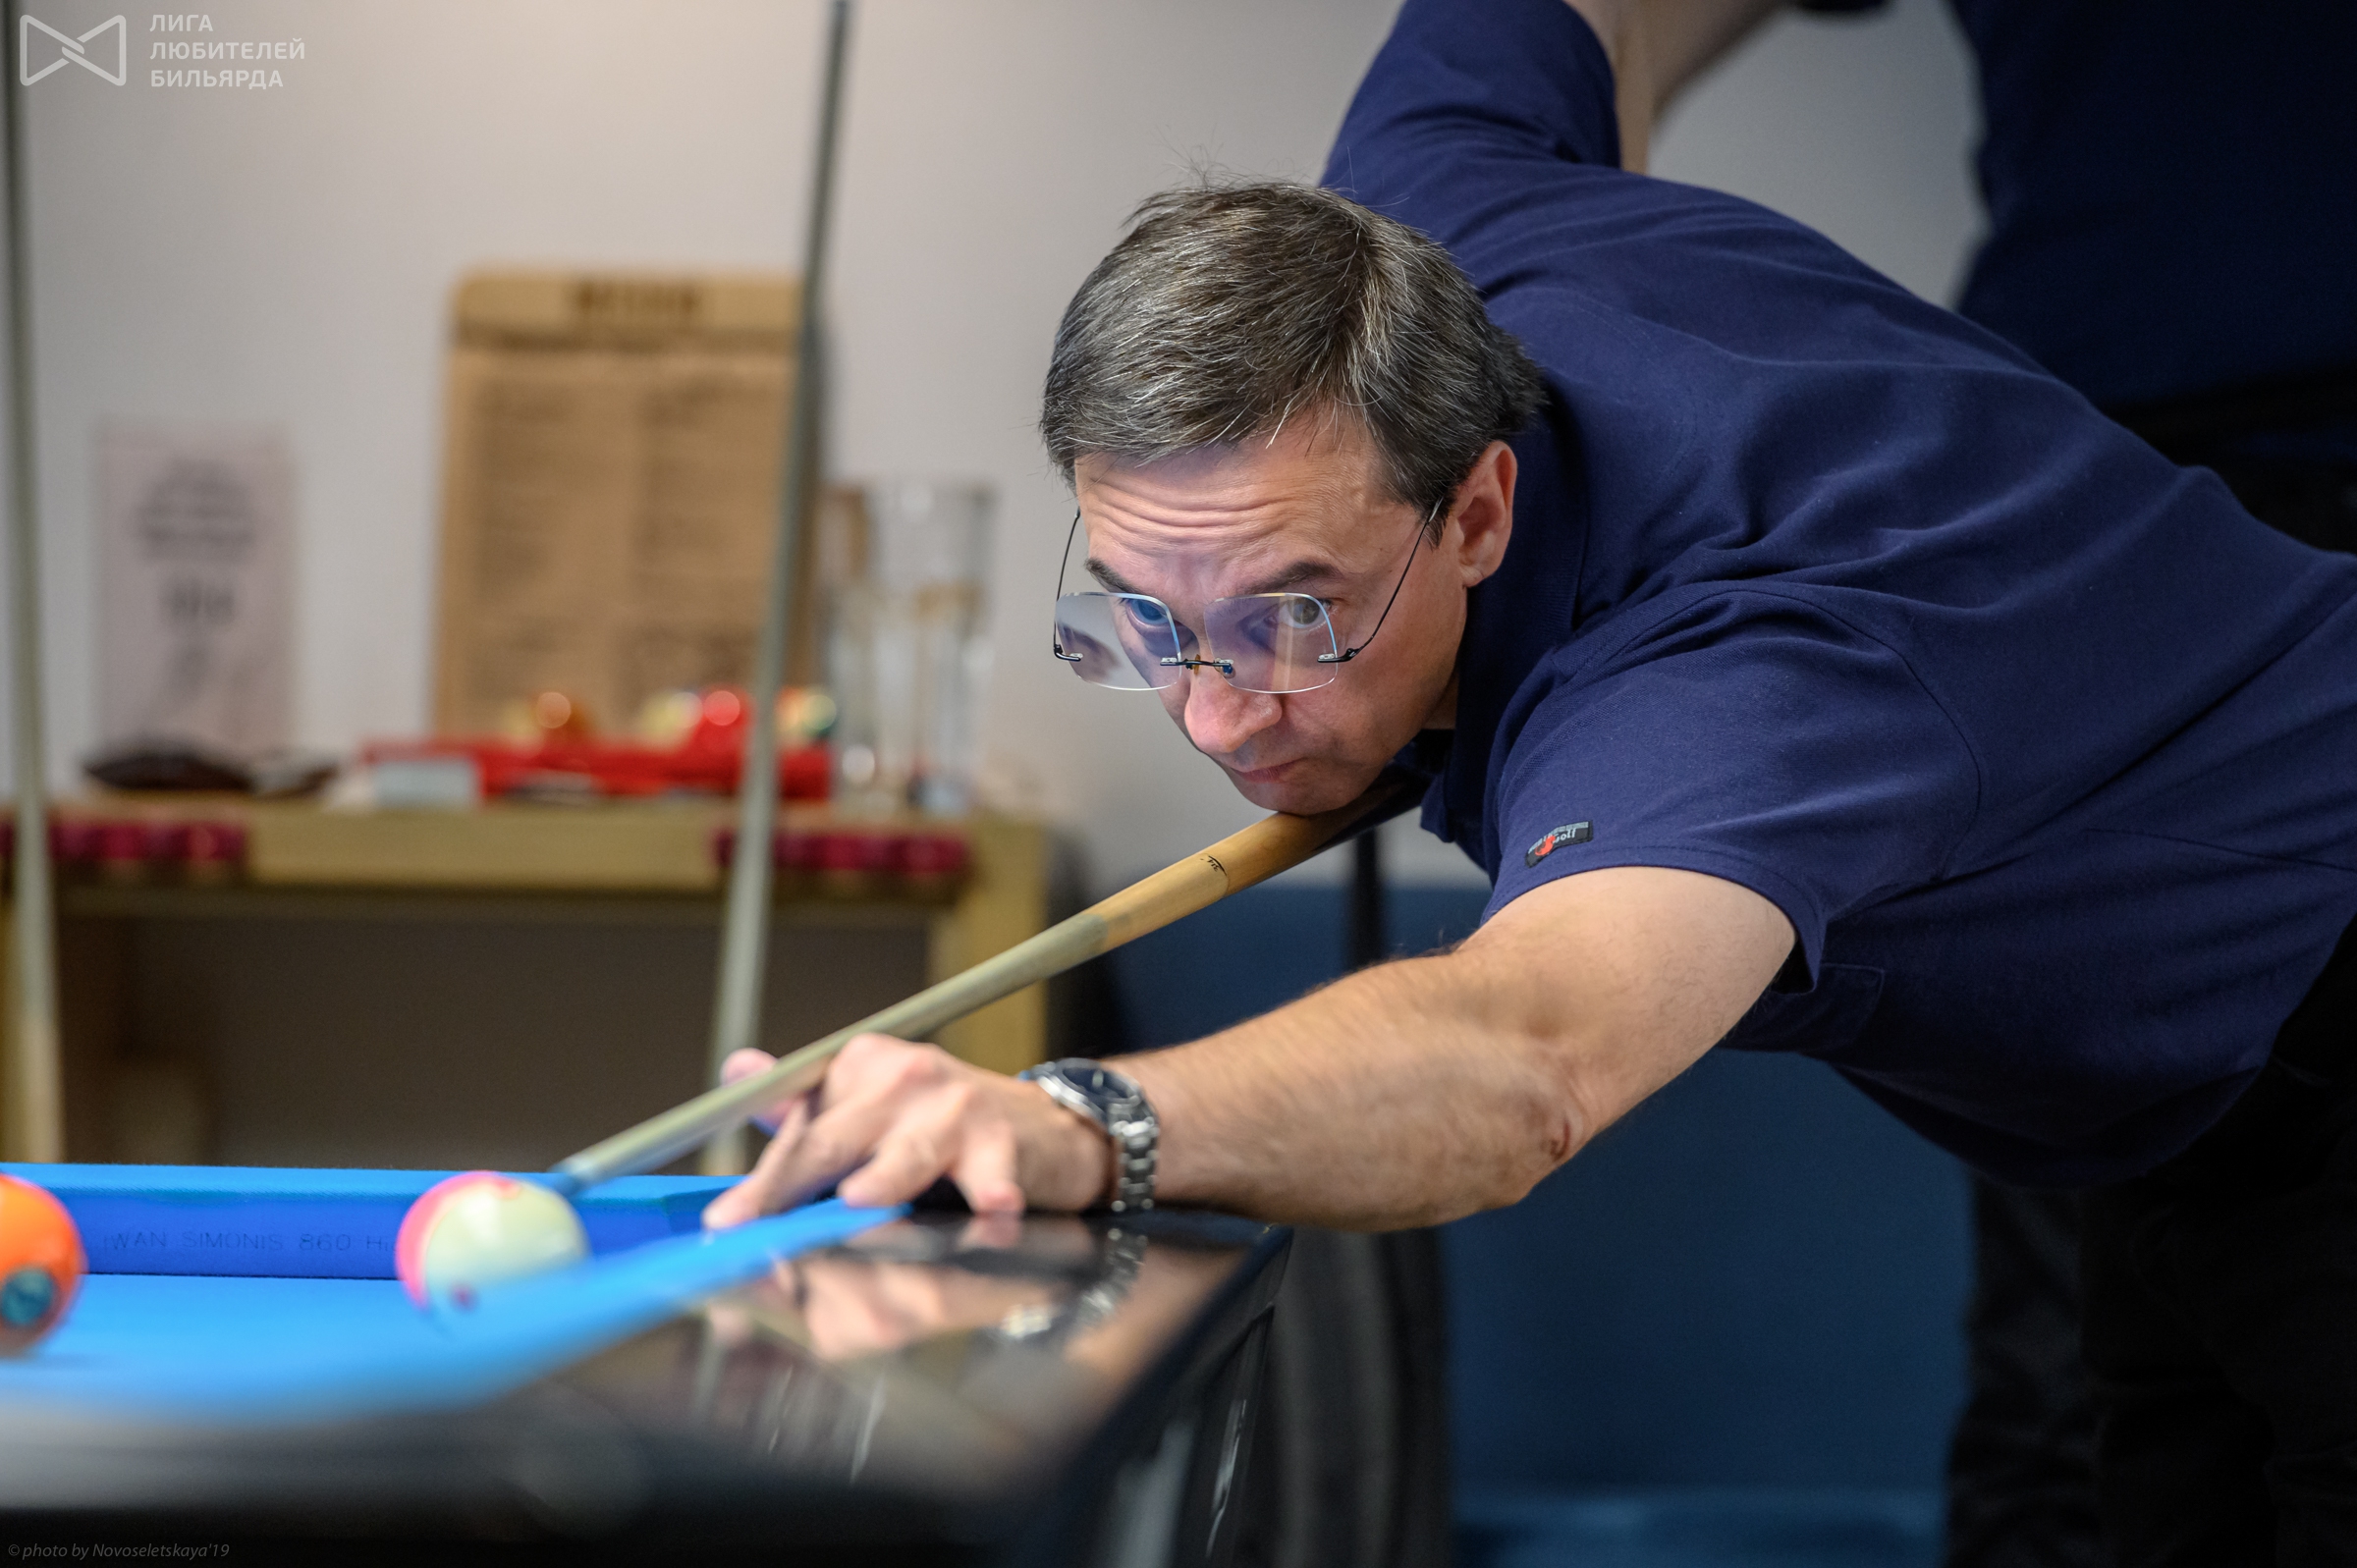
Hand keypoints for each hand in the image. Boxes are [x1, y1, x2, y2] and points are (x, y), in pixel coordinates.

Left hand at [701, 1035, 1116, 1229]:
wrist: (1044, 1127)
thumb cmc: (941, 1129)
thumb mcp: (868, 1107)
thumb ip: (803, 1108)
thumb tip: (736, 1071)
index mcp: (857, 1066)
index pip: (798, 1126)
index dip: (761, 1179)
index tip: (725, 1223)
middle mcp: (900, 1077)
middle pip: (833, 1137)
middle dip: (788, 1187)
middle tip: (752, 1228)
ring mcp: (952, 1106)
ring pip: (905, 1154)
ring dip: (884, 1179)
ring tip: (858, 1201)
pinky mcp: (1002, 1138)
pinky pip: (991, 1173)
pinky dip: (991, 1192)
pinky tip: (995, 1211)